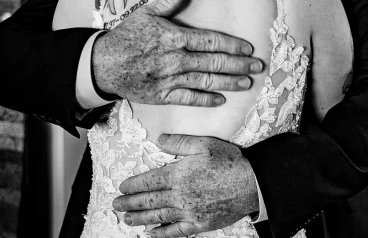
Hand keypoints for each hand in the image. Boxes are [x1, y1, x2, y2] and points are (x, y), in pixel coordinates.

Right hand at [92, 0, 263, 105]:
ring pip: (207, 82)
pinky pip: (189, 99)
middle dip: (240, 64)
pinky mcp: (162, 95)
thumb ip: (169, 1)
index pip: (212, 41)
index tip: (248, 48)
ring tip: (247, 82)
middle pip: (215, 63)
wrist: (102, 64)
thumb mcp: (146, 13)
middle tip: (258, 66)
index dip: (233, 45)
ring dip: (230, 82)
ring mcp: (170, 79)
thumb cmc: (126, 36)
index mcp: (175, 37)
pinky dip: (206, 100)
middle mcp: (176, 59)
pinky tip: (221, 99)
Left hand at [114, 135, 258, 237]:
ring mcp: (188, 212)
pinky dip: (162, 234)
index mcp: (179, 174)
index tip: (122, 187)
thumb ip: (179, 142)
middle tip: (116, 205)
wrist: (251, 184)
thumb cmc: (229, 162)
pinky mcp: (199, 224)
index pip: (149, 181)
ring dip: (140, 218)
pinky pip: (176, 232)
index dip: (133, 185)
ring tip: (127, 219)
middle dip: (130, 203)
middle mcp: (180, 195)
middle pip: (149, 200)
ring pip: (158, 216)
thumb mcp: (204, 144)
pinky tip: (151, 234)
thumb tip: (159, 139)